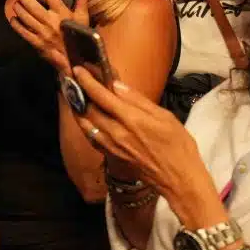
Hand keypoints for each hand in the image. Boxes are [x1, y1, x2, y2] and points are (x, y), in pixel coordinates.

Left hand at [4, 0, 86, 73]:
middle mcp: (51, 21)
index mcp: (62, 13)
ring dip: (18, 7)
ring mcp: (42, 32)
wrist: (76, 61)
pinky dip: (16, 24)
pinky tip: (14, 19)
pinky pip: (22, 31)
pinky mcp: (37, 43)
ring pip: (25, 16)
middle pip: (32, 4)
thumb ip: (82, 0)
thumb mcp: (83, 18)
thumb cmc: (80, 37)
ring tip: (16, 2)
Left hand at [69, 67, 214, 218]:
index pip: (102, 96)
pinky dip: (85, 124)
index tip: (78, 69)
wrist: (179, 180)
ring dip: (77, 108)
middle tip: (70, 79)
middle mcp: (117, 132)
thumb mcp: (165, 117)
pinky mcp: (111, 156)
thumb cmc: (178, 146)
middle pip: (88, 108)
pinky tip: (85, 117)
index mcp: (131, 119)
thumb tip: (118, 85)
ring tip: (73, 94)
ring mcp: (111, 146)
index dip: (87, 81)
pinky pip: (91, 137)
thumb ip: (139, 101)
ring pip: (85, 123)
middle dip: (77, 91)